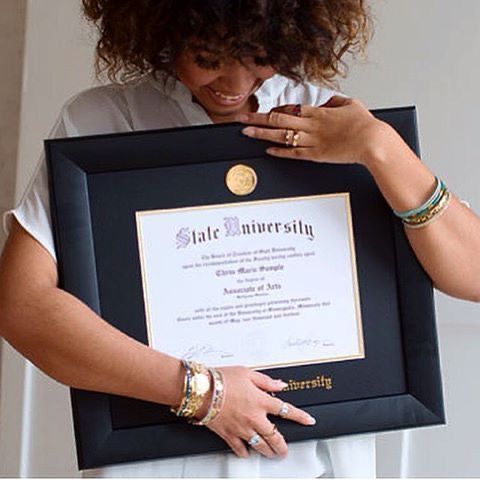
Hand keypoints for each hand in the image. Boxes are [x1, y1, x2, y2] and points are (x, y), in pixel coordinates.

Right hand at [203, 366, 315, 458]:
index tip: (308, 420)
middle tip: (285, 449)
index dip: (300, 416)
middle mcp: (254, 417)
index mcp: (260, 400)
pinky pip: (240, 449)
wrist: (202, 391)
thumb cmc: (222, 379)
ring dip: (268, 451)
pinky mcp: (229, 435)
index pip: (286, 410)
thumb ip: (266, 381)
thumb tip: (280, 385)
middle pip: (274, 436)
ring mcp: (242, 428)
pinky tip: (247, 453)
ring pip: (260, 445)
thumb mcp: (247, 373)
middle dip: (282, 445)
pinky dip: (245, 453)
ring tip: (271, 454)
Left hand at [239, 96, 390, 167]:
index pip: (289, 109)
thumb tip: (329, 100)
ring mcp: (312, 140)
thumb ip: (336, 101)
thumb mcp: (351, 104)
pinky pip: (294, 153)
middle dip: (258, 119)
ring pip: (282, 136)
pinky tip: (267, 150)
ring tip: (246, 132)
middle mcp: (311, 125)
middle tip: (242, 118)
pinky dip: (280, 151)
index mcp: (318, 112)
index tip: (260, 111)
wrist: (372, 141)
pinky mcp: (316, 154)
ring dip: (262, 134)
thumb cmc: (365, 124)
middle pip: (279, 120)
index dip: (273, 110)